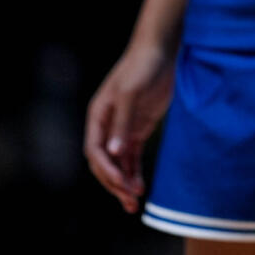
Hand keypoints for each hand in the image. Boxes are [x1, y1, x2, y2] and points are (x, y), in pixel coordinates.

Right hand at [83, 41, 174, 213]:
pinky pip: (132, 157)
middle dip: (115, 183)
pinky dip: (134, 172)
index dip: (107, 170)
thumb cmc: (141, 67)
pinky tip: (140, 186)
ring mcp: (122, 128)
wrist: (159, 52)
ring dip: (124, 182)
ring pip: (118, 163)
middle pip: (104, 163)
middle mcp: (106, 126)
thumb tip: (114, 153)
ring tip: (134, 203)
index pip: (95, 152)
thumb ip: (124, 122)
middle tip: (130, 201)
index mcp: (97, 117)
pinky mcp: (138, 129)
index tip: (122, 184)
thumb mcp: (132, 93)